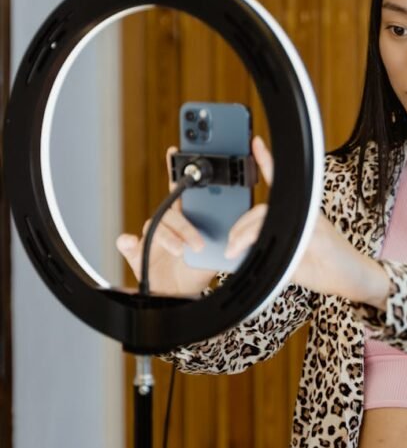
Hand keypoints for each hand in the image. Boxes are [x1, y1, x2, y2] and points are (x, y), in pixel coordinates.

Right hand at [115, 147, 215, 295]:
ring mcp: (152, 239)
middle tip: (196, 243)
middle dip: (182, 225)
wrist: (181, 297)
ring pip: (154, 228)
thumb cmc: (197, 272)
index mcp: (188, 219)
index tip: (176, 151)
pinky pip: (127, 243)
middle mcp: (168, 225)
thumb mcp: (217, 258)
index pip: (183, 192)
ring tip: (180, 251)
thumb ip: (226, 245)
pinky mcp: (138, 253)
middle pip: (169, 211)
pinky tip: (129, 242)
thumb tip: (238, 237)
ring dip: (167, 239)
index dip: (177, 170)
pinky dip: (126, 242)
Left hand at [226, 138, 389, 307]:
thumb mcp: (292, 259)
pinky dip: (259, 239)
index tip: (257, 143)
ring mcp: (310, 221)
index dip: (267, 162)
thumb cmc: (327, 268)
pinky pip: (281, 230)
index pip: (279, 184)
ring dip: (245, 234)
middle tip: (231, 246)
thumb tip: (246, 251)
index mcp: (299, 214)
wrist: (353, 278)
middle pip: (261, 209)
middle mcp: (305, 212)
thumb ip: (273, 248)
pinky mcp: (315, 233)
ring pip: (266, 218)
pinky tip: (251, 246)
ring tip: (235, 250)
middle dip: (240, 228)